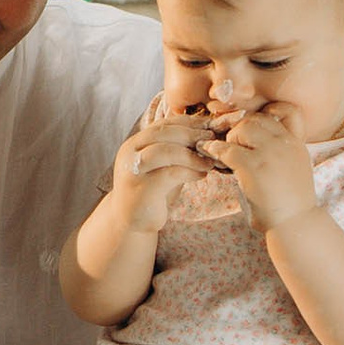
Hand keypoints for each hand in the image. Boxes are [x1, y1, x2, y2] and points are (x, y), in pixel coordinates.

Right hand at [107, 104, 220, 232]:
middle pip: (163, 132)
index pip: (163, 124)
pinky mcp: (141, 188)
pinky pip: (169, 173)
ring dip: (192, 155)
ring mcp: (133, 170)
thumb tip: (206, 135)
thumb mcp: (164, 166)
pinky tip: (201, 176)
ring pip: (165, 151)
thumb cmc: (153, 192)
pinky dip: (189, 172)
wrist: (132, 222)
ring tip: (209, 162)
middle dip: (192, 134)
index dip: (188, 122)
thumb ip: (176, 150)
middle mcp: (130, 152)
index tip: (210, 126)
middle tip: (213, 140)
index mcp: (135, 143)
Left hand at [206, 109, 317, 228]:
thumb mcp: (292, 168)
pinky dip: (214, 150)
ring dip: (230, 138)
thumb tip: (253, 140)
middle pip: (258, 117)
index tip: (252, 125)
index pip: (286, 110)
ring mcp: (270, 154)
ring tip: (227, 153)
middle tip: (232, 142)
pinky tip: (208, 153)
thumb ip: (279, 152)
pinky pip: (227, 149)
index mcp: (297, 143)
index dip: (265, 113)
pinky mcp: (253, 167)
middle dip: (241, 126)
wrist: (296, 225)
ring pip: (242, 128)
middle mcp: (286, 143)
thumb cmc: (290, 202)